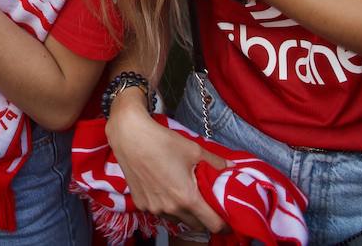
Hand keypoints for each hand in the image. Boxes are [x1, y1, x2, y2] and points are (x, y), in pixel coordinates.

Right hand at [106, 93, 227, 232]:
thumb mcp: (194, 150)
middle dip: (204, 218)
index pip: (212, 225)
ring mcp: (154, 208)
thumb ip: (215, 162)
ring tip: (183, 192)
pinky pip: (160, 212)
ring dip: (184, 212)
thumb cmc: (162, 142)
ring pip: (177, 219)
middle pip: (195, 225)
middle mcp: (170, 208)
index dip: (223, 223)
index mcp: (187, 198)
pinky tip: (164, 188)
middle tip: (206, 203)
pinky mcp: (141, 204)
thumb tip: (231, 167)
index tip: (226, 217)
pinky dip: (166, 205)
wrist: (130, 136)